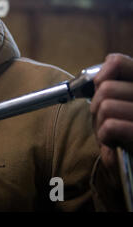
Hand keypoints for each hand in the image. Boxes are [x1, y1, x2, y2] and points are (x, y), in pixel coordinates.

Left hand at [90, 53, 132, 169]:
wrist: (132, 165)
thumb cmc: (126, 134)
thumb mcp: (120, 105)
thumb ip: (113, 87)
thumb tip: (99, 78)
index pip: (118, 61)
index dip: (101, 74)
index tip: (99, 87)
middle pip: (105, 88)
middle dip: (96, 107)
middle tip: (106, 120)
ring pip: (105, 106)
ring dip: (100, 123)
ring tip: (112, 133)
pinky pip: (111, 126)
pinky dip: (105, 136)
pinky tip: (113, 143)